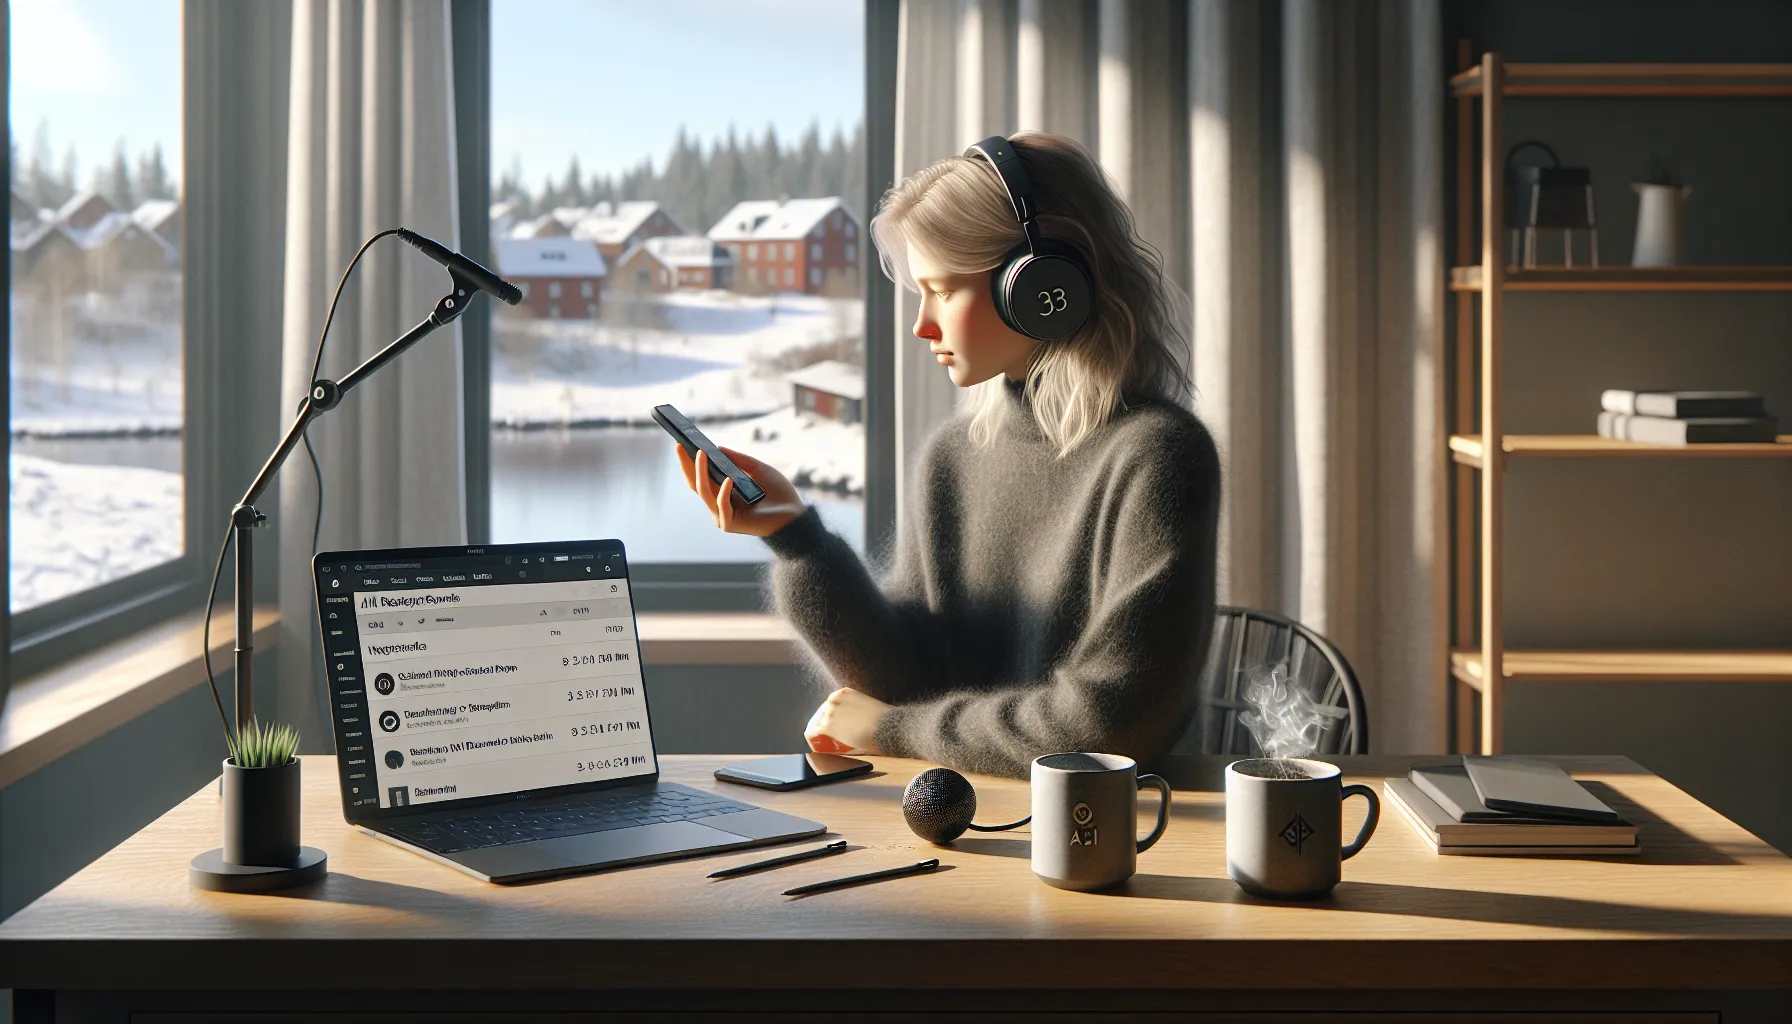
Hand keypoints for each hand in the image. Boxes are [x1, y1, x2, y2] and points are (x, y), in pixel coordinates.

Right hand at [675, 443, 804, 536]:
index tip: (681, 443)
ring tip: (701, 454)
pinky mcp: (729, 523)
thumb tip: (717, 447)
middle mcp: (718, 504)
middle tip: (681, 446)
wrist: (794, 514)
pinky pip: (721, 506)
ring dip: (700, 472)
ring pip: (704, 492)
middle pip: (695, 484)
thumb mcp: (758, 469)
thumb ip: (739, 460)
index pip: (700, 476)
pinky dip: (724, 492)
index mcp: (723, 491)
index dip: (689, 461)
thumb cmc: (778, 493)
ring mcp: (722, 514)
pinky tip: (728, 479)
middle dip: (687, 464)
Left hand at [803, 687, 892, 754]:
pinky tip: (817, 747)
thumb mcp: (870, 708)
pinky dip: (813, 740)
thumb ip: (858, 710)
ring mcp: (829, 712)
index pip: (831, 704)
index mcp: (844, 693)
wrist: (887, 727)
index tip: (836, 725)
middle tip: (831, 736)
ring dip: (820, 733)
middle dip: (826, 724)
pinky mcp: (827, 726)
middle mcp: (834, 699)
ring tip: (824, 742)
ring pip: (817, 724)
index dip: (832, 716)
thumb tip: (854, 722)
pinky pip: (813, 733)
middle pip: (822, 714)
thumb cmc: (885, 721)